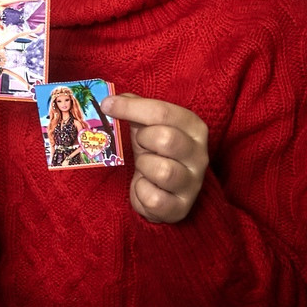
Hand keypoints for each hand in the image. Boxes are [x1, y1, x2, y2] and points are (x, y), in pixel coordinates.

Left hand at [103, 93, 208, 223]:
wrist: (163, 191)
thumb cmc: (155, 152)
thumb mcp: (147, 126)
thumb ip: (134, 108)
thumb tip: (111, 99)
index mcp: (194, 127)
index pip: (163, 112)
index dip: (130, 108)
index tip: (107, 105)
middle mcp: (200, 154)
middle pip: (166, 138)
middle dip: (143, 140)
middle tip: (140, 144)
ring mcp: (193, 183)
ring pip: (162, 170)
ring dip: (143, 166)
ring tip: (143, 166)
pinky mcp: (180, 207)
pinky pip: (154, 198)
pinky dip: (141, 192)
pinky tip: (143, 186)